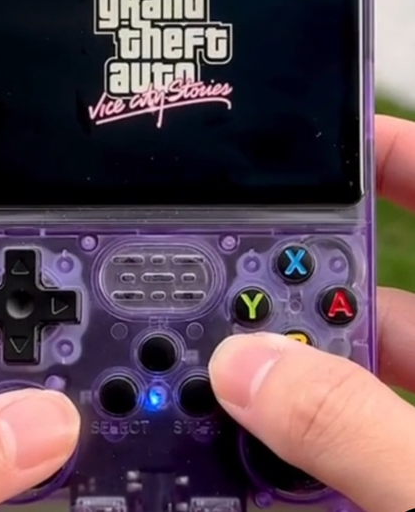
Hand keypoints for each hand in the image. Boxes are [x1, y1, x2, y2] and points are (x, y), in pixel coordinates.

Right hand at [209, 114, 414, 511]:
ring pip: (352, 384)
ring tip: (221, 379)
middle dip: (302, 291)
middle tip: (232, 290)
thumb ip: (359, 433)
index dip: (395, 160)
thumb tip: (250, 372)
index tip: (330, 141)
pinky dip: (295, 453)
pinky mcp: (404, 478)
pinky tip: (249, 462)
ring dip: (287, 381)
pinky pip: (344, 450)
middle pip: (380, 299)